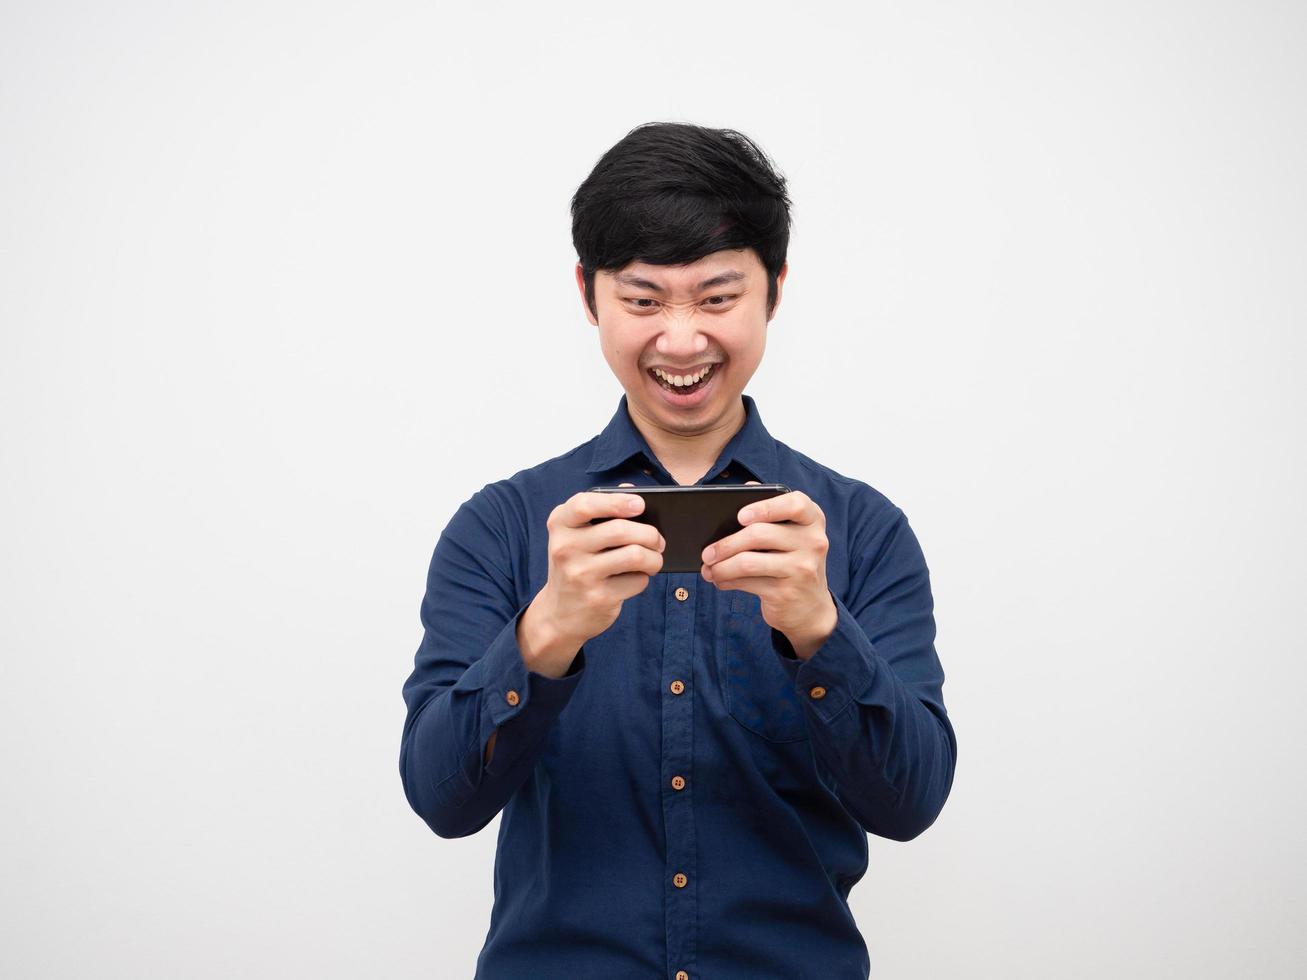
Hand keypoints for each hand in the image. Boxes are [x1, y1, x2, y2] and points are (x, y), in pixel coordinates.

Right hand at [535, 483, 664, 649]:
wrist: (559, 613)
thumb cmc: (576, 562)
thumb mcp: (576, 534)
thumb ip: (601, 508)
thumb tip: (632, 491)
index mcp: (560, 524)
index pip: (584, 505)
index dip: (617, 502)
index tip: (640, 504)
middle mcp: (565, 548)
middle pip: (620, 531)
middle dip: (650, 534)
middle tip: (658, 540)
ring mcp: (580, 575)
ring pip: (635, 555)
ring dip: (654, 557)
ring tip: (654, 559)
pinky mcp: (598, 598)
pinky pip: (637, 581)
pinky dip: (644, 578)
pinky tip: (635, 578)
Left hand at [700, 481, 836, 656]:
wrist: (811, 608)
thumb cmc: (791, 561)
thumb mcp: (791, 536)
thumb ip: (771, 511)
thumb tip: (743, 488)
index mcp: (812, 520)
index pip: (796, 504)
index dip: (765, 507)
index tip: (740, 516)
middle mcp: (813, 542)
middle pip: (759, 534)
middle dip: (726, 544)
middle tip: (707, 552)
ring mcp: (802, 568)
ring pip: (748, 562)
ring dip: (721, 567)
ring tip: (709, 568)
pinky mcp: (787, 592)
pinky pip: (747, 582)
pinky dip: (727, 581)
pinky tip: (720, 580)